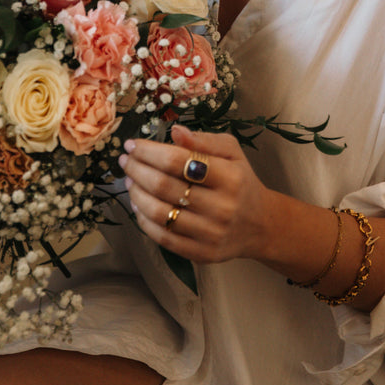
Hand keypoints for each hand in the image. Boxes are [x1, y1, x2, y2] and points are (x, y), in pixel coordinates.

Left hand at [118, 124, 271, 263]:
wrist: (260, 225)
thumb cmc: (240, 181)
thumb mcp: (232, 152)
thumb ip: (204, 140)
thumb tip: (175, 131)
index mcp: (230, 176)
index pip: (178, 161)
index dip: (149, 152)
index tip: (132, 145)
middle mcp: (221, 207)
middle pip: (164, 186)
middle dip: (137, 170)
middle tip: (125, 161)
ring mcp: (211, 233)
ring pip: (159, 213)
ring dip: (136, 194)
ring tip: (129, 181)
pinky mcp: (202, 254)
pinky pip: (163, 237)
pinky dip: (143, 220)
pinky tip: (138, 205)